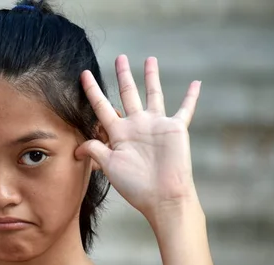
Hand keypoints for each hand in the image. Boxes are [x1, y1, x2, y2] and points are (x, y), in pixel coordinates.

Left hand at [75, 56, 200, 220]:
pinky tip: (197, 82)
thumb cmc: (135, 186)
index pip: (102, 106)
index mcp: (118, 133)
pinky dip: (191, 96)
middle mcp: (136, 125)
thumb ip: (95, 150)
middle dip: (123, 76)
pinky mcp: (175, 129)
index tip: (84, 75)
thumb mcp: (110, 165)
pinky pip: (185, 109)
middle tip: (119, 58)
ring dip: (152, 77)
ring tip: (150, 59)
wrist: (162, 197)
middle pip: (128, 94)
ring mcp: (156, 125)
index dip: (92, 90)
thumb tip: (76, 146)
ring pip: (153, 94)